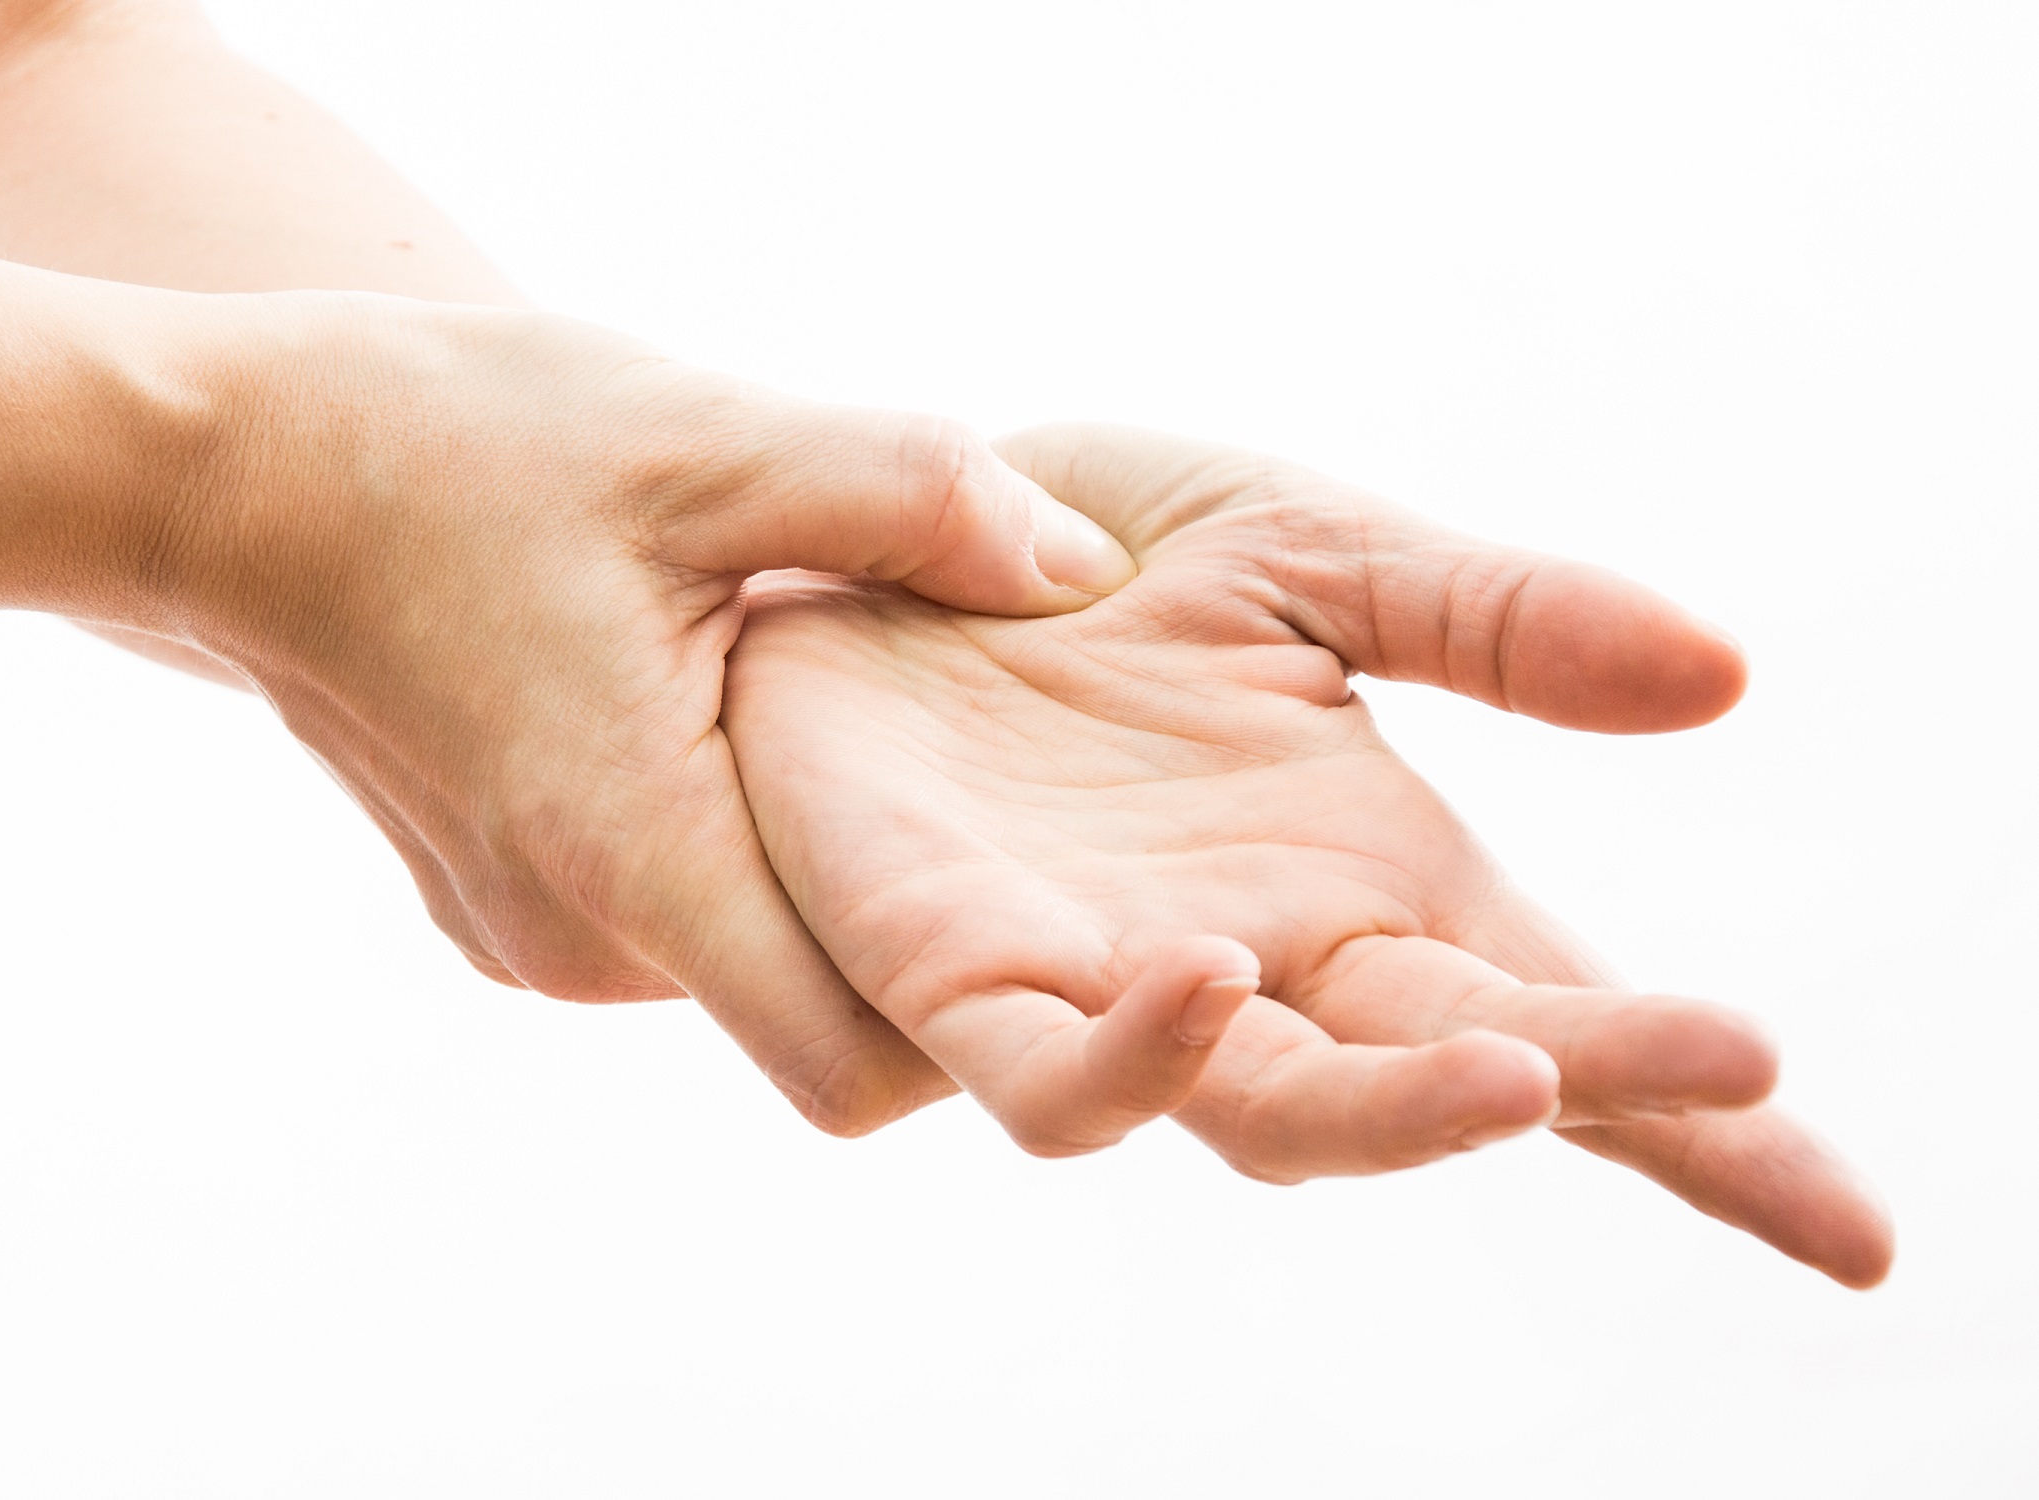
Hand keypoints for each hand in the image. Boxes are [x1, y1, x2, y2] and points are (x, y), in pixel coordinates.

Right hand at [168, 299, 1136, 1130]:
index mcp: (631, 850)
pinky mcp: (525, 911)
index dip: (1011, 1034)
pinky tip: (777, 721)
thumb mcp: (704, 431)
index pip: (853, 1064)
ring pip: (767, 960)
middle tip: (1052, 804)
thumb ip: (914, 499)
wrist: (237, 473)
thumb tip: (1089, 573)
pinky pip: (695, 916)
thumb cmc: (453, 443)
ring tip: (910, 735)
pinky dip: (766, 846)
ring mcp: (543, 941)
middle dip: (951, 932)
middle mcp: (584, 943)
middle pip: (834, 1020)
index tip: (1137, 953)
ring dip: (854, 875)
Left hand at [723, 424, 1891, 1285]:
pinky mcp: (958, 973)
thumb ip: (1493, 619)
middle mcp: (1263, 963)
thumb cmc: (1091, 568)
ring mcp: (1114, 988)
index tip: (1858, 1224)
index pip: (1559, 1011)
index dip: (1699, 1117)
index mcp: (1367, 877)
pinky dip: (1138, 1050)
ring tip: (1519, 1073)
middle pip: (1450, 1082)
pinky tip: (1210, 968)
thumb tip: (1726, 674)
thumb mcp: (1310, 551)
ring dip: (1394, 1117)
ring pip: (1267, 1119)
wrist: (867, 540)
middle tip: (1740, 1074)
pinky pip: (1051, 1071)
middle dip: (1597, 1090)